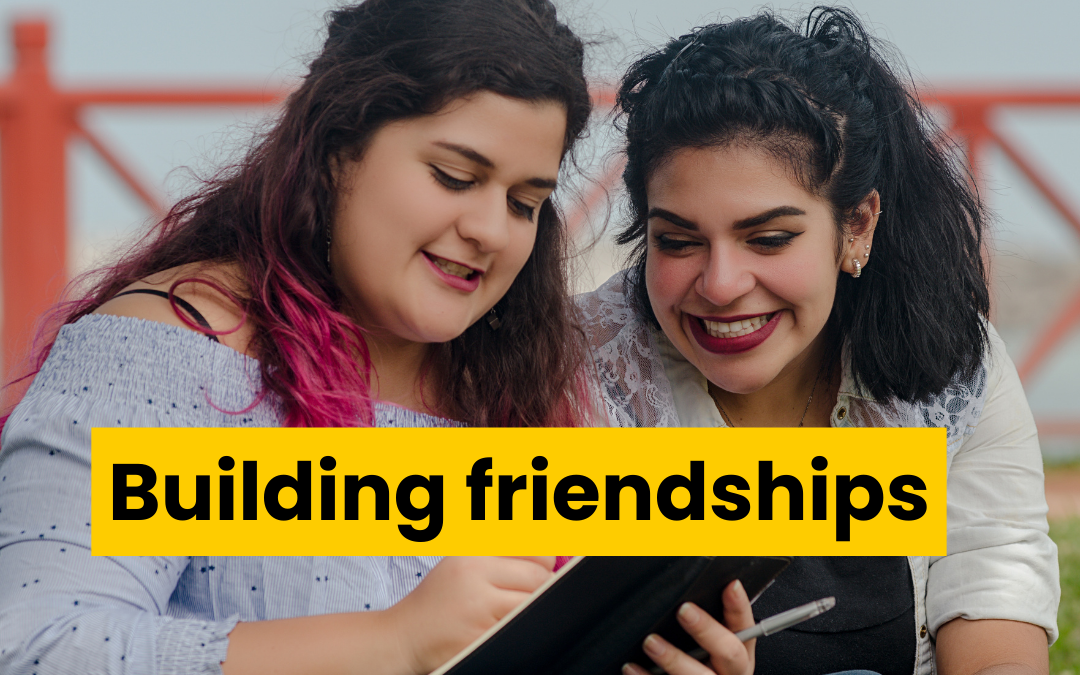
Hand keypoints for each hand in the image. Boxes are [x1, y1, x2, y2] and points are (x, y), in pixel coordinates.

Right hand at [386, 556, 554, 673]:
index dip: (545, 559)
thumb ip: (500, 557)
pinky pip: (520, 627)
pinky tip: (511, 625)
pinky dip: (522, 626)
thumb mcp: (463, 564)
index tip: (545, 567)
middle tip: (536, 593)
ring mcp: (480, 607)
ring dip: (535, 608)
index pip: (530, 548)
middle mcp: (476, 575)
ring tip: (521, 609)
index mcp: (474, 555)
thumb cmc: (438, 601)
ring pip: (533, 603)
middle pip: (538, 576)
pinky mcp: (483, 636)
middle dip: (545, 585)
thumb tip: (547, 556)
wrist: (405, 636)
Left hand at [623, 580, 755, 674]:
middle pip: (728, 651)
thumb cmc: (708, 664)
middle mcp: (731, 672)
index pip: (746, 625)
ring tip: (651, 642)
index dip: (739, 606)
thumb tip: (686, 590)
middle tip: (684, 611)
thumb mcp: (716, 643)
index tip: (730, 586)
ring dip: (673, 658)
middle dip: (706, 629)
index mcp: (740, 651)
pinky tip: (632, 668)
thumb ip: (710, 621)